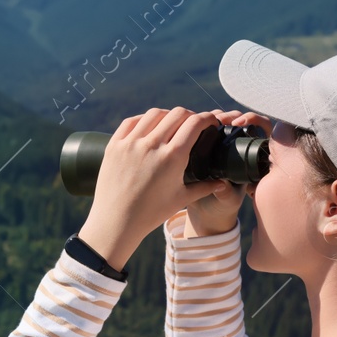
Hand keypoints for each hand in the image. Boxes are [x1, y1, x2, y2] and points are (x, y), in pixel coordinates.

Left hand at [77, 107, 233, 269]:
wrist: (115, 222)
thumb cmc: (150, 214)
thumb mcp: (181, 199)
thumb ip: (204, 187)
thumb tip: (222, 182)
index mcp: (172, 157)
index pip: (195, 123)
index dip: (207, 118)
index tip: (210, 121)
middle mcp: (151, 145)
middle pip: (177, 114)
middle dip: (190, 116)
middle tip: (193, 124)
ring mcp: (130, 143)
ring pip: (154, 114)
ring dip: (167, 115)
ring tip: (171, 124)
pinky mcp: (114, 146)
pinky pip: (131, 121)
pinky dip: (144, 120)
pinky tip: (149, 126)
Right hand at [182, 109, 268, 237]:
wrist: (205, 211)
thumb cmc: (223, 206)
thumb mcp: (227, 200)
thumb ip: (226, 194)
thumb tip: (221, 185)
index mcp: (253, 157)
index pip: (262, 128)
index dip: (254, 120)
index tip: (241, 124)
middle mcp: (240, 147)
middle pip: (241, 119)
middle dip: (232, 115)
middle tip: (221, 120)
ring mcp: (223, 145)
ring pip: (223, 120)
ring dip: (216, 116)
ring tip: (207, 120)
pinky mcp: (207, 145)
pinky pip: (207, 128)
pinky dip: (201, 123)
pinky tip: (194, 124)